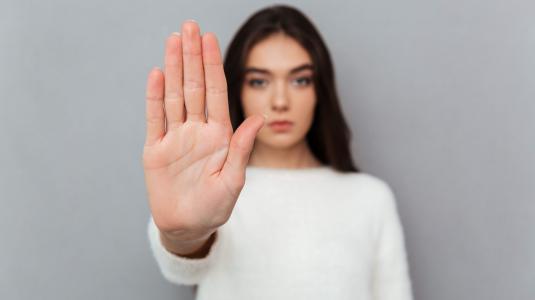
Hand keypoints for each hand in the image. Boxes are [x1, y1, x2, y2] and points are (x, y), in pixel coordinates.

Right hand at [143, 20, 264, 241]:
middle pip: (194, 86)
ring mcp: (175, 137)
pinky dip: (154, 96)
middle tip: (189, 26)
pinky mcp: (155, 149)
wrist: (187, 226)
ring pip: (175, 95)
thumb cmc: (214, 207)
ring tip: (174, 40)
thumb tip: (257, 118)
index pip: (216, 92)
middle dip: (193, 56)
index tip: (210, 39)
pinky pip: (155, 118)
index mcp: (220, 135)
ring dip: (174, 67)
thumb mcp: (233, 181)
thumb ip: (241, 149)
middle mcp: (197, 130)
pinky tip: (157, 74)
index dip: (213, 65)